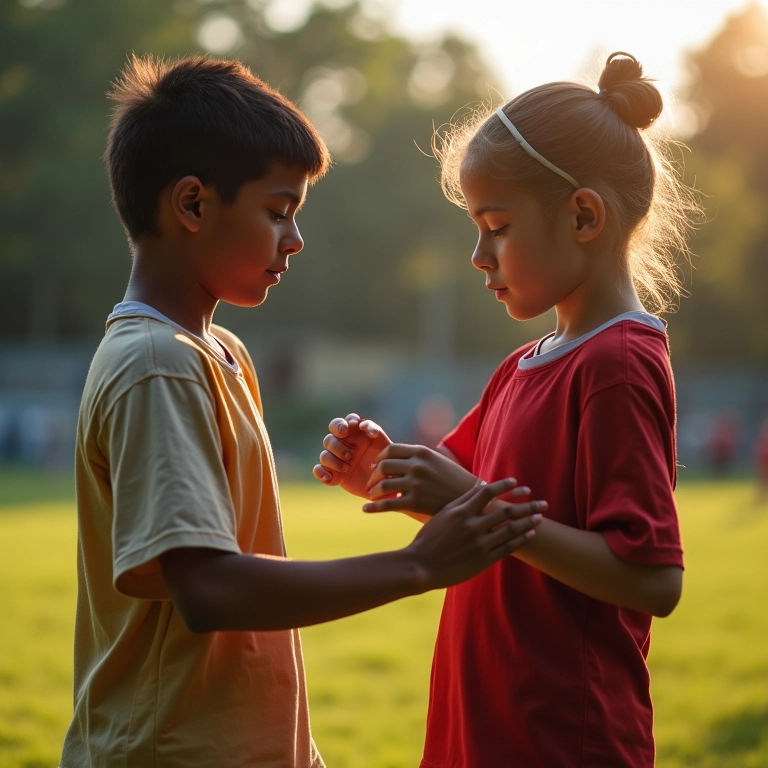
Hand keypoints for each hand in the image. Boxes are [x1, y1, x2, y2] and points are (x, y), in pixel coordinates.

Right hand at [313, 413, 392, 497]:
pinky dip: (321, 473)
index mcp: (356, 433)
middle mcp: (344, 444)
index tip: (353, 426)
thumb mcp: (386, 447)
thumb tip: (367, 428)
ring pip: (324, 454)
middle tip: (350, 454)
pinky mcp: (332, 473)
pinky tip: (331, 478)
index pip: (346, 421)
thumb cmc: (387, 462)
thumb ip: (377, 434)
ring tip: (347, 468)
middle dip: (337, 444)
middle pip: (330, 437)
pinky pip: (318, 470)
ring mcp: (336, 459)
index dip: (345, 422)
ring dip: (334, 460)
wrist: (386, 485)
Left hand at [362, 443, 530, 515]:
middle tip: (371, 483)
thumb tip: (397, 460)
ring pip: (382, 485)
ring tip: (372, 496)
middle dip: (373, 475)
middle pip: (382, 466)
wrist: (474, 501)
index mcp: (421, 452)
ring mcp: (415, 483)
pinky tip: (366, 509)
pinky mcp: (415, 502)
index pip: (390, 450)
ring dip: (372, 491)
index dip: (379, 459)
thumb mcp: (437, 462)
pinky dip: (373, 507)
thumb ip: (418, 459)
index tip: (377, 467)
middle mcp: (417, 465)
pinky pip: (387, 504)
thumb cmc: (454, 481)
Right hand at [408, 478, 544, 590]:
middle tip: (542, 502)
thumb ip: (462, 499)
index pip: (488, 493)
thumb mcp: (443, 514)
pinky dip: (520, 540)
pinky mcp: (482, 560)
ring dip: (528, 522)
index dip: (505, 486)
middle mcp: (472, 526)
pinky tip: (530, 534)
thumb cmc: (428, 538)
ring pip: (510, 529)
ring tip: (540, 517)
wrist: (420, 566)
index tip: (518, 483)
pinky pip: (506, 548)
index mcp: (461, 512)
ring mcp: (478, 544)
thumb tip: (480, 484)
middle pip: (506, 511)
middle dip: (527, 505)